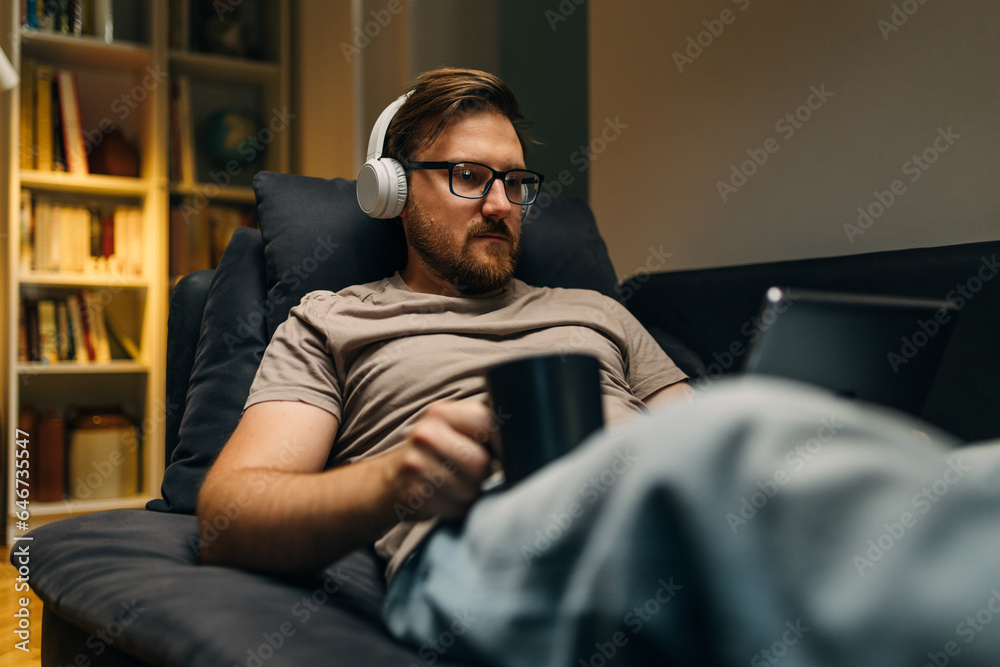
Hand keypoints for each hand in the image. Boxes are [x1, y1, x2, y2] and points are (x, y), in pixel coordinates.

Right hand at [381, 400, 494, 520]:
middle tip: (471, 472)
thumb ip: (482, 426)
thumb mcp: (452, 428)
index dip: (502, 443)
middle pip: (480, 463)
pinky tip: (444, 498)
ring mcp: (416, 464)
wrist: (389, 481)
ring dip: (471, 493)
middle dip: (483, 474)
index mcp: (442, 412)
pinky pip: (457, 508)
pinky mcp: (414, 494)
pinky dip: (457, 508)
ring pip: (470, 489)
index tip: (501, 453)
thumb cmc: (434, 454)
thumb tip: (523, 440)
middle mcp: (426, 434)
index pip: (487, 422)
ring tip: (456, 485)